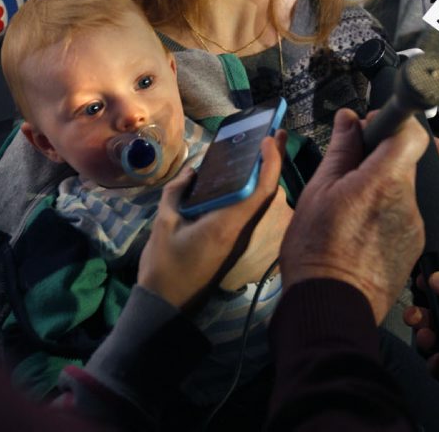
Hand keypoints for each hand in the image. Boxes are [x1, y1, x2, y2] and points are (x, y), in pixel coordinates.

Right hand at [138, 131, 285, 308]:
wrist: (167, 306)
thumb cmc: (164, 265)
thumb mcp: (164, 222)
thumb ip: (178, 192)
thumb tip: (193, 172)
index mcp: (227, 224)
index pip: (259, 190)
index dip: (268, 163)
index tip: (267, 139)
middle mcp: (240, 230)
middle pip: (265, 191)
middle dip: (272, 160)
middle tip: (274, 132)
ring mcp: (240, 237)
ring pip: (260, 200)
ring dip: (265, 172)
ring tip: (264, 146)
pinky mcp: (234, 242)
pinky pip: (250, 209)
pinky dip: (253, 187)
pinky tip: (246, 173)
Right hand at [280, 109, 427, 323]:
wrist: (330, 305)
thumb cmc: (315, 249)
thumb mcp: (318, 190)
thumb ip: (340, 150)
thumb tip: (348, 119)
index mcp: (382, 182)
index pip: (410, 133)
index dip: (389, 126)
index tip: (367, 132)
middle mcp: (407, 201)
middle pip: (402, 161)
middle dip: (376, 160)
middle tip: (346, 174)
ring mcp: (414, 225)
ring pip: (400, 188)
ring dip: (378, 188)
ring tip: (348, 209)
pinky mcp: (414, 244)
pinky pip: (402, 214)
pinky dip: (384, 213)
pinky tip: (359, 229)